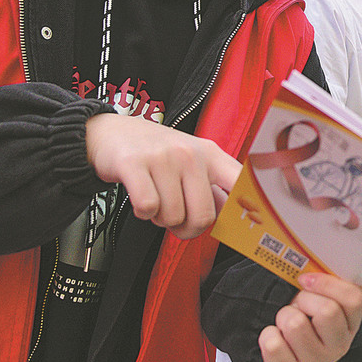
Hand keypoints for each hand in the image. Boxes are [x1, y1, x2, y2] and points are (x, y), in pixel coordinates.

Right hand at [85, 113, 241, 239]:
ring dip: (160, 219)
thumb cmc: (158, 155)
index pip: (240, 183)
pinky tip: (141, 198)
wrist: (112, 132)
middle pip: (204, 216)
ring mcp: (163, 157)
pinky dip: (143, 213)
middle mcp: (190, 153)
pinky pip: (147, 207)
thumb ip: (211, 188)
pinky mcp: (134, 164)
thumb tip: (230, 218)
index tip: (250, 228)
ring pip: (172, 217)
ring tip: (155, 199)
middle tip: (176, 219)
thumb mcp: (192, 162)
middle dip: (187, 228)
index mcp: (211, 154)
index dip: (248, 209)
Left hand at [259, 272, 361, 361]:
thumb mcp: (320, 295)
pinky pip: (273, 344)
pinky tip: (276, 337)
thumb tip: (308, 259)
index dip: (327, 284)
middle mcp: (339, 345)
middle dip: (303, 300)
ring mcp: (317, 361)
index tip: (305, 280)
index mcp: (351, 322)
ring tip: (287, 322)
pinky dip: (268, 335)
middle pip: (327, 311)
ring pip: (296, 324)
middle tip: (297, 305)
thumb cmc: (305, 313)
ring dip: (284, 316)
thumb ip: (324, 278)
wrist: (285, 346)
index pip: (354, 299)